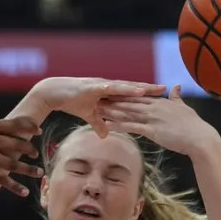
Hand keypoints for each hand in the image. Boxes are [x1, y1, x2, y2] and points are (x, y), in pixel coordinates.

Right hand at [0, 112, 41, 195]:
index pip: (17, 125)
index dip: (31, 127)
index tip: (38, 131)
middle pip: (20, 145)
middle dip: (31, 150)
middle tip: (36, 154)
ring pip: (15, 164)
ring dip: (29, 169)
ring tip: (39, 173)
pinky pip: (3, 180)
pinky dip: (16, 187)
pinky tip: (24, 192)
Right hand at [30, 77, 166, 136]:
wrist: (54, 93)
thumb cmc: (70, 101)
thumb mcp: (88, 115)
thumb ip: (98, 124)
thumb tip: (106, 134)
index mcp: (108, 91)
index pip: (130, 92)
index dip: (145, 94)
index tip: (159, 96)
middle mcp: (108, 85)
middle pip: (132, 87)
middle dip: (148, 89)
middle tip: (166, 89)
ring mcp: (102, 84)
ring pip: (125, 87)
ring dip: (140, 88)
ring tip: (155, 90)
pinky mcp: (95, 86)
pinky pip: (113, 89)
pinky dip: (125, 90)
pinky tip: (136, 91)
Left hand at [98, 85, 219, 155]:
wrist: (200, 138)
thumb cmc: (194, 126)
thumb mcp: (184, 108)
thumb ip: (177, 97)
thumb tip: (176, 86)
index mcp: (160, 102)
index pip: (138, 96)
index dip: (124, 94)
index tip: (111, 92)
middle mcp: (154, 107)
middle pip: (129, 102)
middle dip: (112, 100)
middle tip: (97, 98)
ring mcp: (152, 118)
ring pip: (127, 112)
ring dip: (111, 111)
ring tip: (96, 109)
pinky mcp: (151, 130)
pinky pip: (131, 127)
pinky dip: (118, 126)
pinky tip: (106, 126)